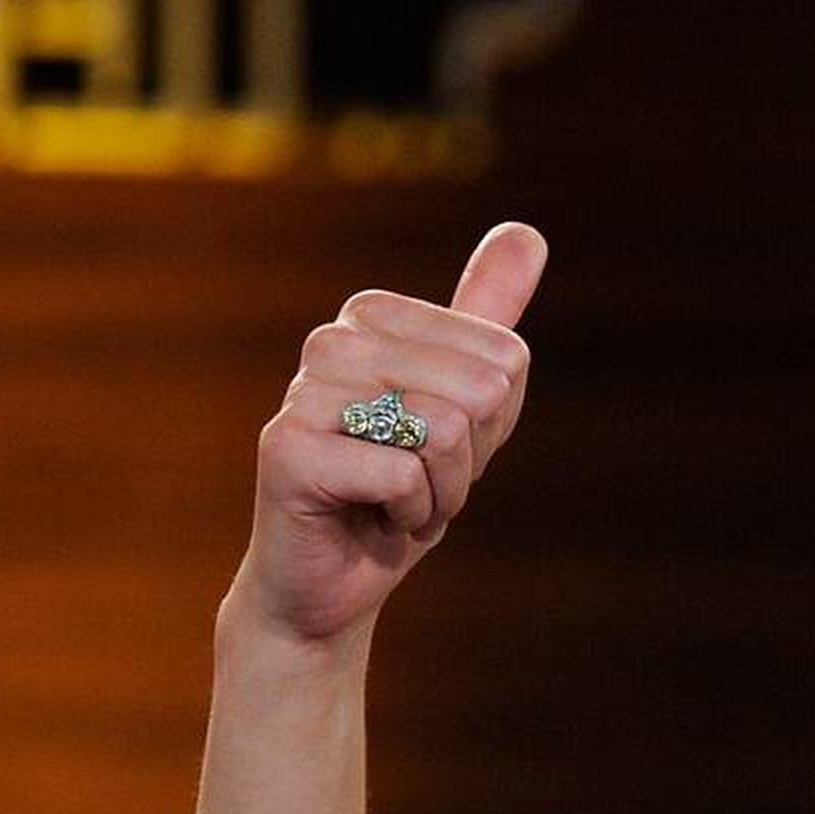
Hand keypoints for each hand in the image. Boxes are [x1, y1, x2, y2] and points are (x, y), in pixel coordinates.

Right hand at [224, 222, 545, 646]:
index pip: (505, 359)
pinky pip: (403, 475)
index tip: (440, 449)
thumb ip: (490, 318)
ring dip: (440, 492)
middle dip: (469, 460)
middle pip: (480, 391)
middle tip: (419, 483)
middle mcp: (332, 339)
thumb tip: (528, 231)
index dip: (492, 424)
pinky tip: (370, 519)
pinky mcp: (286, 448)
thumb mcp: (467, 403)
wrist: (332, 582)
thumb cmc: (397, 491)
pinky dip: (408, 515)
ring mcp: (303, 391)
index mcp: (374, 315)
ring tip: (394, 501)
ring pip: (443, 431)